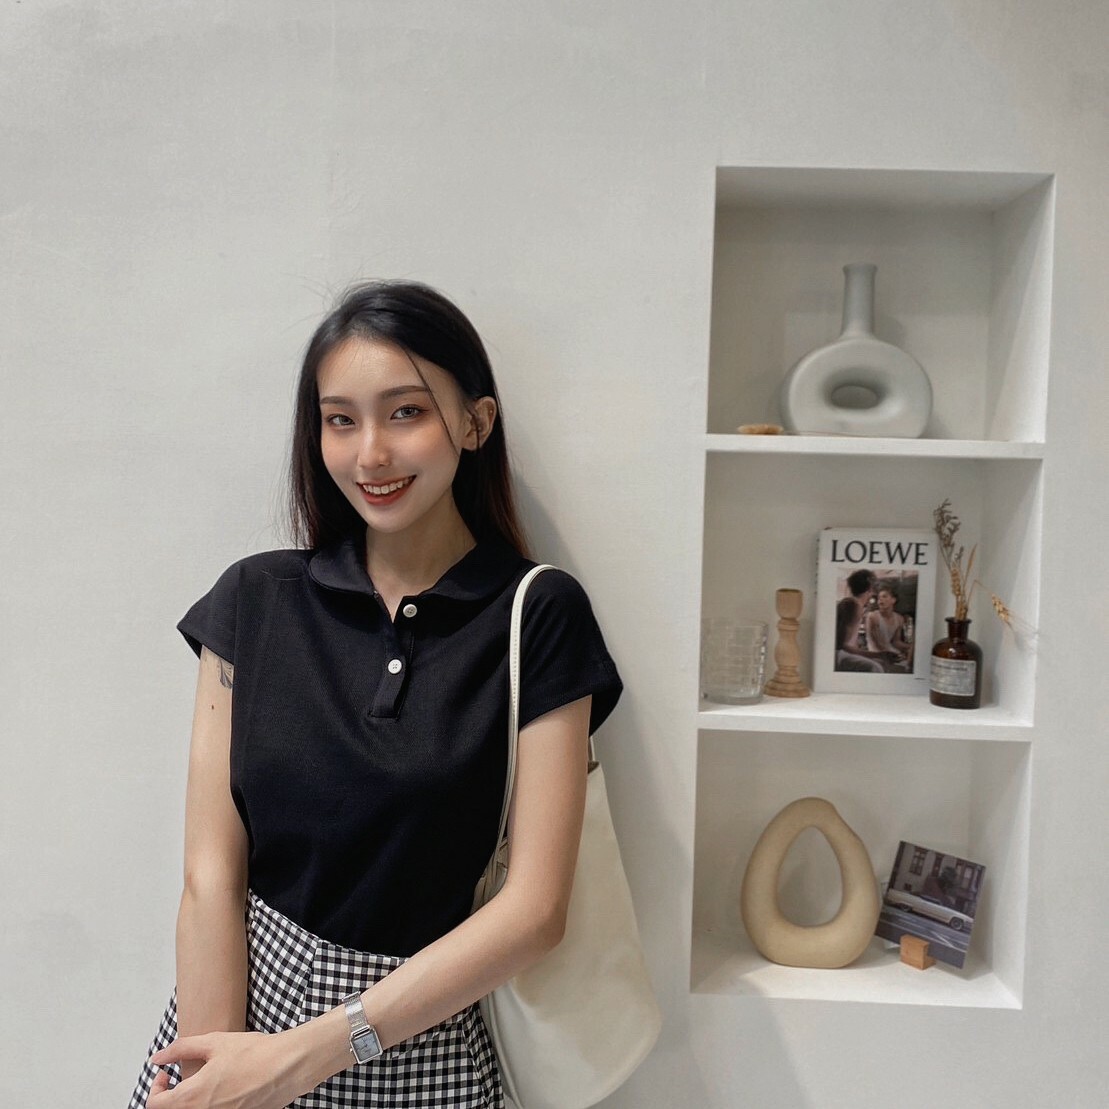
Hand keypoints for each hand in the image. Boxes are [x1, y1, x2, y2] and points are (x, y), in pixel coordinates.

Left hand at [148, 1030, 300, 1107]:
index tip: (165, 1074)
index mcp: (192, 1096)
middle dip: (170, 1097)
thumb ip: (181, 1048)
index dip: (154, 1089)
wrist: (287, 1067)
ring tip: (203, 1081)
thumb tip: (159, 1057)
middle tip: (179, 1079)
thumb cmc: (255, 1054)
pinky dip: (209, 1104)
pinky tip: (223, 1087)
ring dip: (190, 1101)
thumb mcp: (214, 1042)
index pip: (155, 1105)